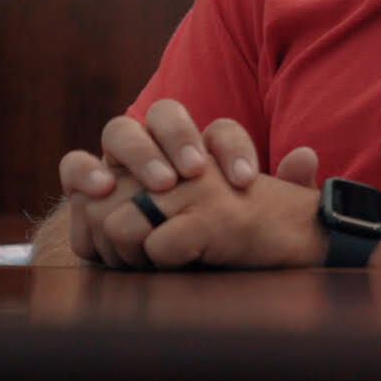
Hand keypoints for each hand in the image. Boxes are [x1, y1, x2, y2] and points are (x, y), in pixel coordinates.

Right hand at [58, 99, 318, 263]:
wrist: (154, 267)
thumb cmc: (211, 239)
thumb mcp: (249, 220)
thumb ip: (284, 188)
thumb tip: (306, 155)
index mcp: (202, 148)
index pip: (219, 129)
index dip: (233, 148)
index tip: (246, 180)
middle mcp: (158, 144)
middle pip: (165, 113)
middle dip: (180, 137)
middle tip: (194, 173)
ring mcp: (117, 161)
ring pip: (120, 130)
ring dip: (137, 151)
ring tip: (158, 184)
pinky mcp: (83, 185)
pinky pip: (74, 165)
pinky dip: (83, 171)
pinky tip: (98, 191)